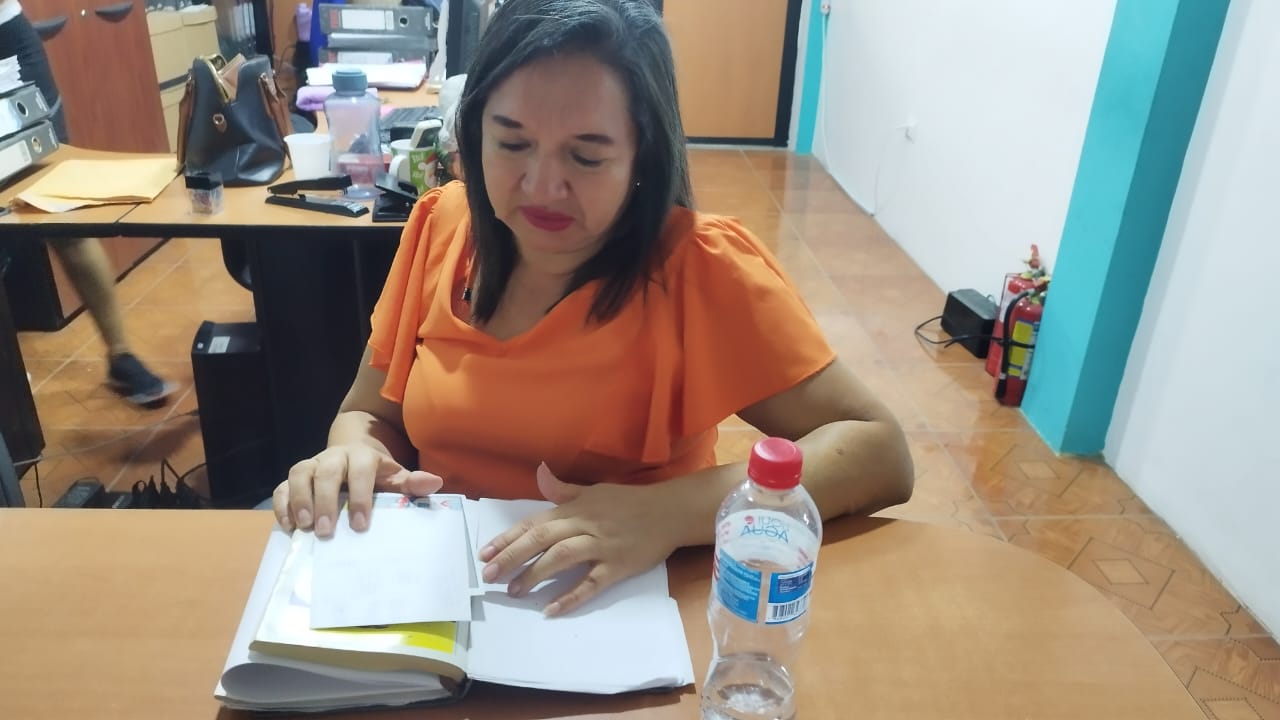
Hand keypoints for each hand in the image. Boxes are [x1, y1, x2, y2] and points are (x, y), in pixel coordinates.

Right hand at [272, 444, 441, 536]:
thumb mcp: (396, 476)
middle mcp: (334, 457)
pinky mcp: (296, 476)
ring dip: (299, 500)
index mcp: (363, 456)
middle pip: (326, 472)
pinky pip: (282, 485)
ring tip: (304, 527)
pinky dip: (281, 503)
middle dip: (325, 501)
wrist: (354, 452)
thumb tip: (435, 483)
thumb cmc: (377, 473)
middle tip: (325, 531)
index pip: (361, 472)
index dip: (360, 496)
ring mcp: (313, 464)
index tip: (360, 525)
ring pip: (299, 473)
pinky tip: (288, 525)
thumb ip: (412, 482)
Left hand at [478, 463, 683, 615]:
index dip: (508, 537)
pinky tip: (551, 610)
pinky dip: (571, 596)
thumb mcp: (594, 491)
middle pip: (542, 539)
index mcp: (575, 508)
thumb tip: (539, 472)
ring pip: (562, 558)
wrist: (670, 511)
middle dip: (512, 556)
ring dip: (535, 574)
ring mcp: (602, 546)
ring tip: (514, 591)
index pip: (534, 522)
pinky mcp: (618, 566)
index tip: (484, 553)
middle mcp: (585, 525)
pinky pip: (592, 583)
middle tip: (489, 575)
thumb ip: (563, 489)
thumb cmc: (629, 502)